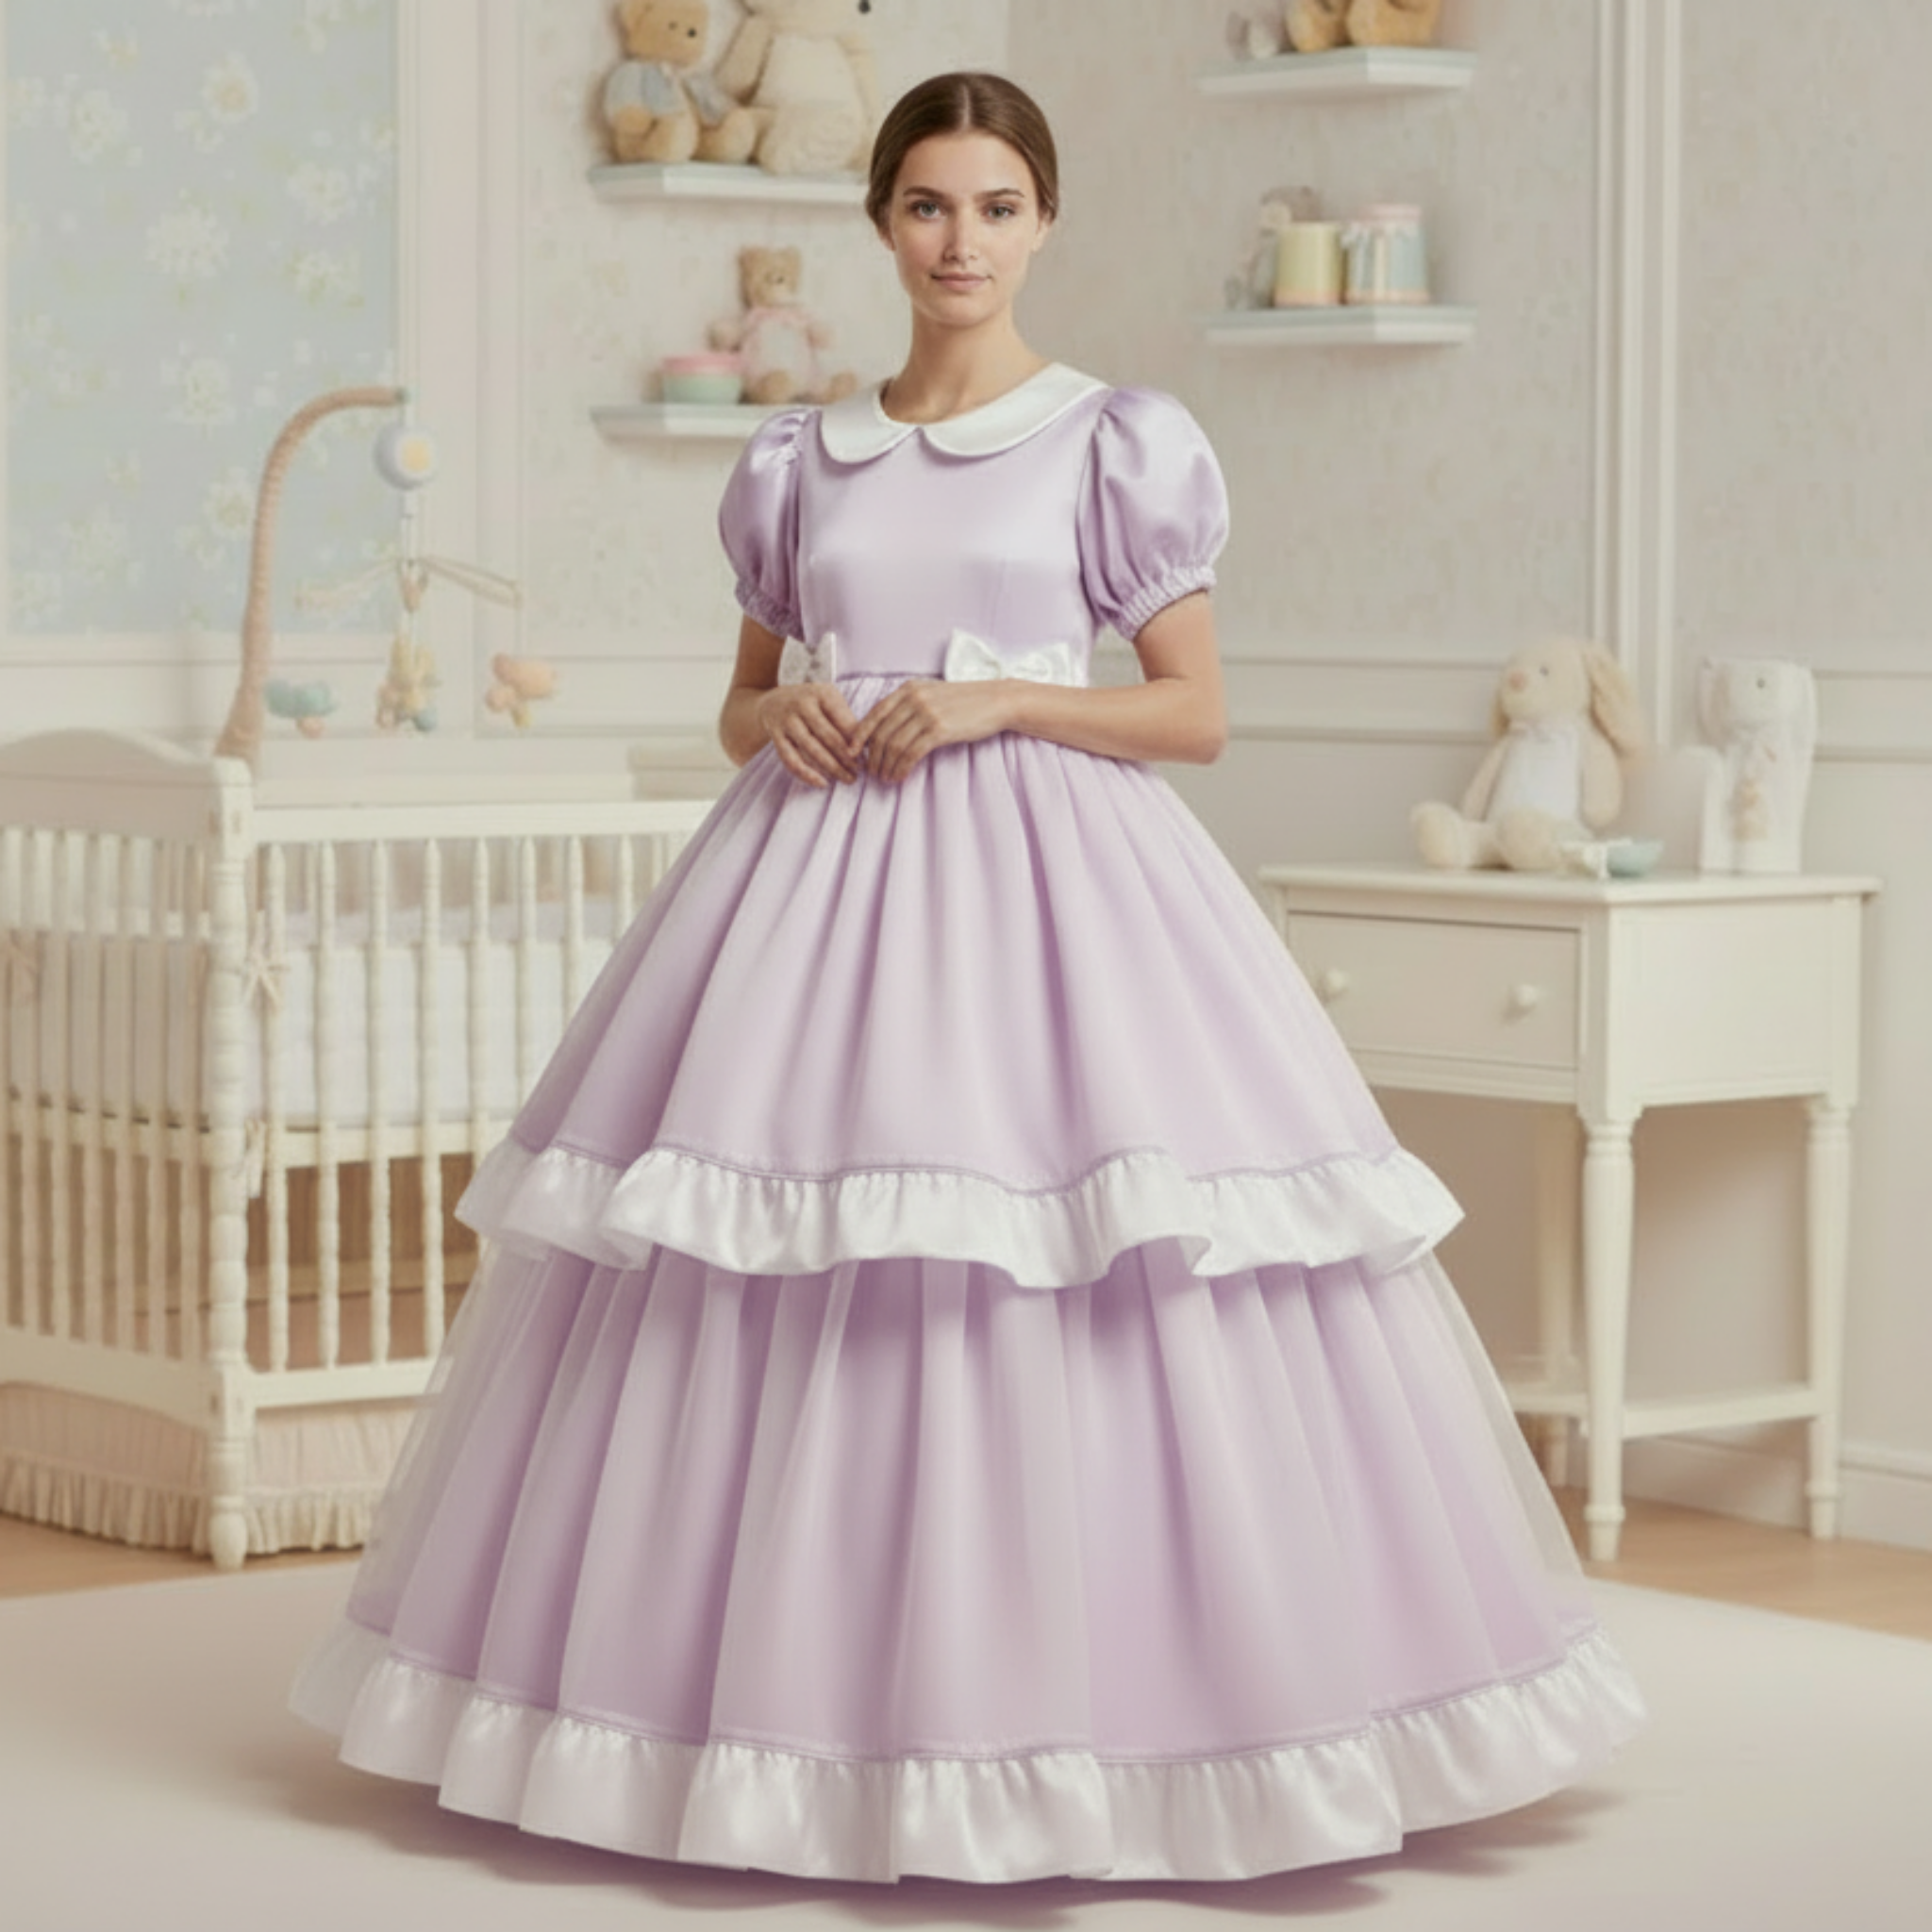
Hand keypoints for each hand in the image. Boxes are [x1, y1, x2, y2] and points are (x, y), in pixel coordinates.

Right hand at [755, 682, 861, 787]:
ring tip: (847, 779)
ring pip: (812, 750)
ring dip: (832, 768)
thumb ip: (846, 720)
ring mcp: (787, 720)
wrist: (774, 702)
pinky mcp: (775, 735)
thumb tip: (867, 746)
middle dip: (847, 758)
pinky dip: (807, 775)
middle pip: (829, 737)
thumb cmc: (812, 704)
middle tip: (859, 773)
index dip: (857, 743)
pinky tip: (822, 783)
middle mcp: (802, 704)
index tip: (866, 758)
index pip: (844, 723)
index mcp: (821, 693)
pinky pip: (791, 760)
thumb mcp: (830, 702)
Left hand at [849, 679, 1012, 784]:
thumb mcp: (932, 695)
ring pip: (893, 745)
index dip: (859, 736)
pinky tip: (900, 777)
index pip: (874, 713)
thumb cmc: (965, 702)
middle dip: (872, 757)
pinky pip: (911, 753)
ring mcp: (926, 713)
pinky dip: (901, 768)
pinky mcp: (939, 729)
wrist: (997, 701)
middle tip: (872, 773)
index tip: (852, 753)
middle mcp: (913, 698)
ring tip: (885, 779)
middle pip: (881, 732)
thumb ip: (909, 706)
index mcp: (908, 689)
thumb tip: (885, 730)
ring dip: (886, 766)